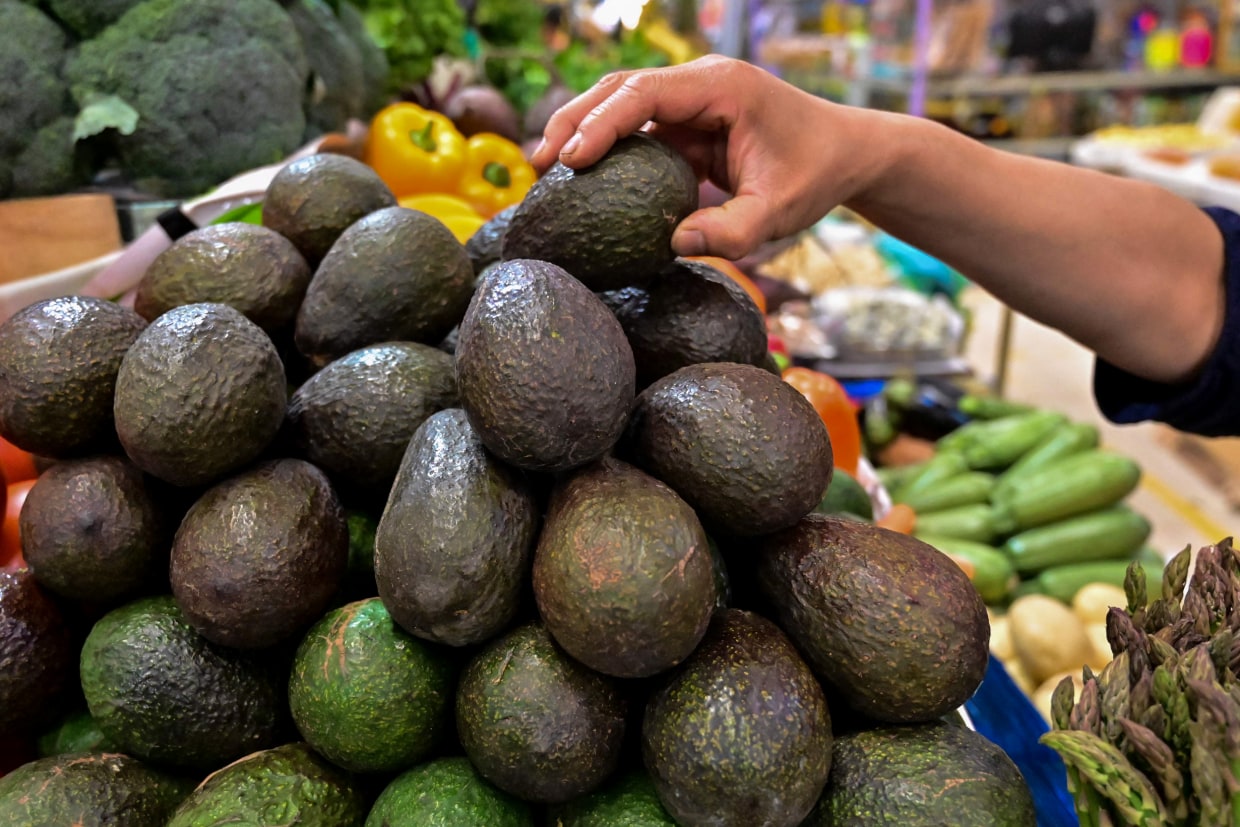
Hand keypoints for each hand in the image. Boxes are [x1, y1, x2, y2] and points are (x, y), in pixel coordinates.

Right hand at [532, 55, 881, 259]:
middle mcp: (700, 84)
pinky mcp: (689, 124)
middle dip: (575, 120)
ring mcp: (692, 102)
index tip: (569, 158)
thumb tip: (674, 245)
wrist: (846, 153)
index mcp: (721, 87)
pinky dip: (609, 151)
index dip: (600, 122)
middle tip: (539, 164)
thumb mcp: (779, 212)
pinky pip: (639, 131)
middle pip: (620, 88)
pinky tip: (582, 179)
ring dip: (584, 131)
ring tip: (546, 169)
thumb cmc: (815, 175)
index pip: (643, 93)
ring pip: (622, 105)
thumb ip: (732, 233)